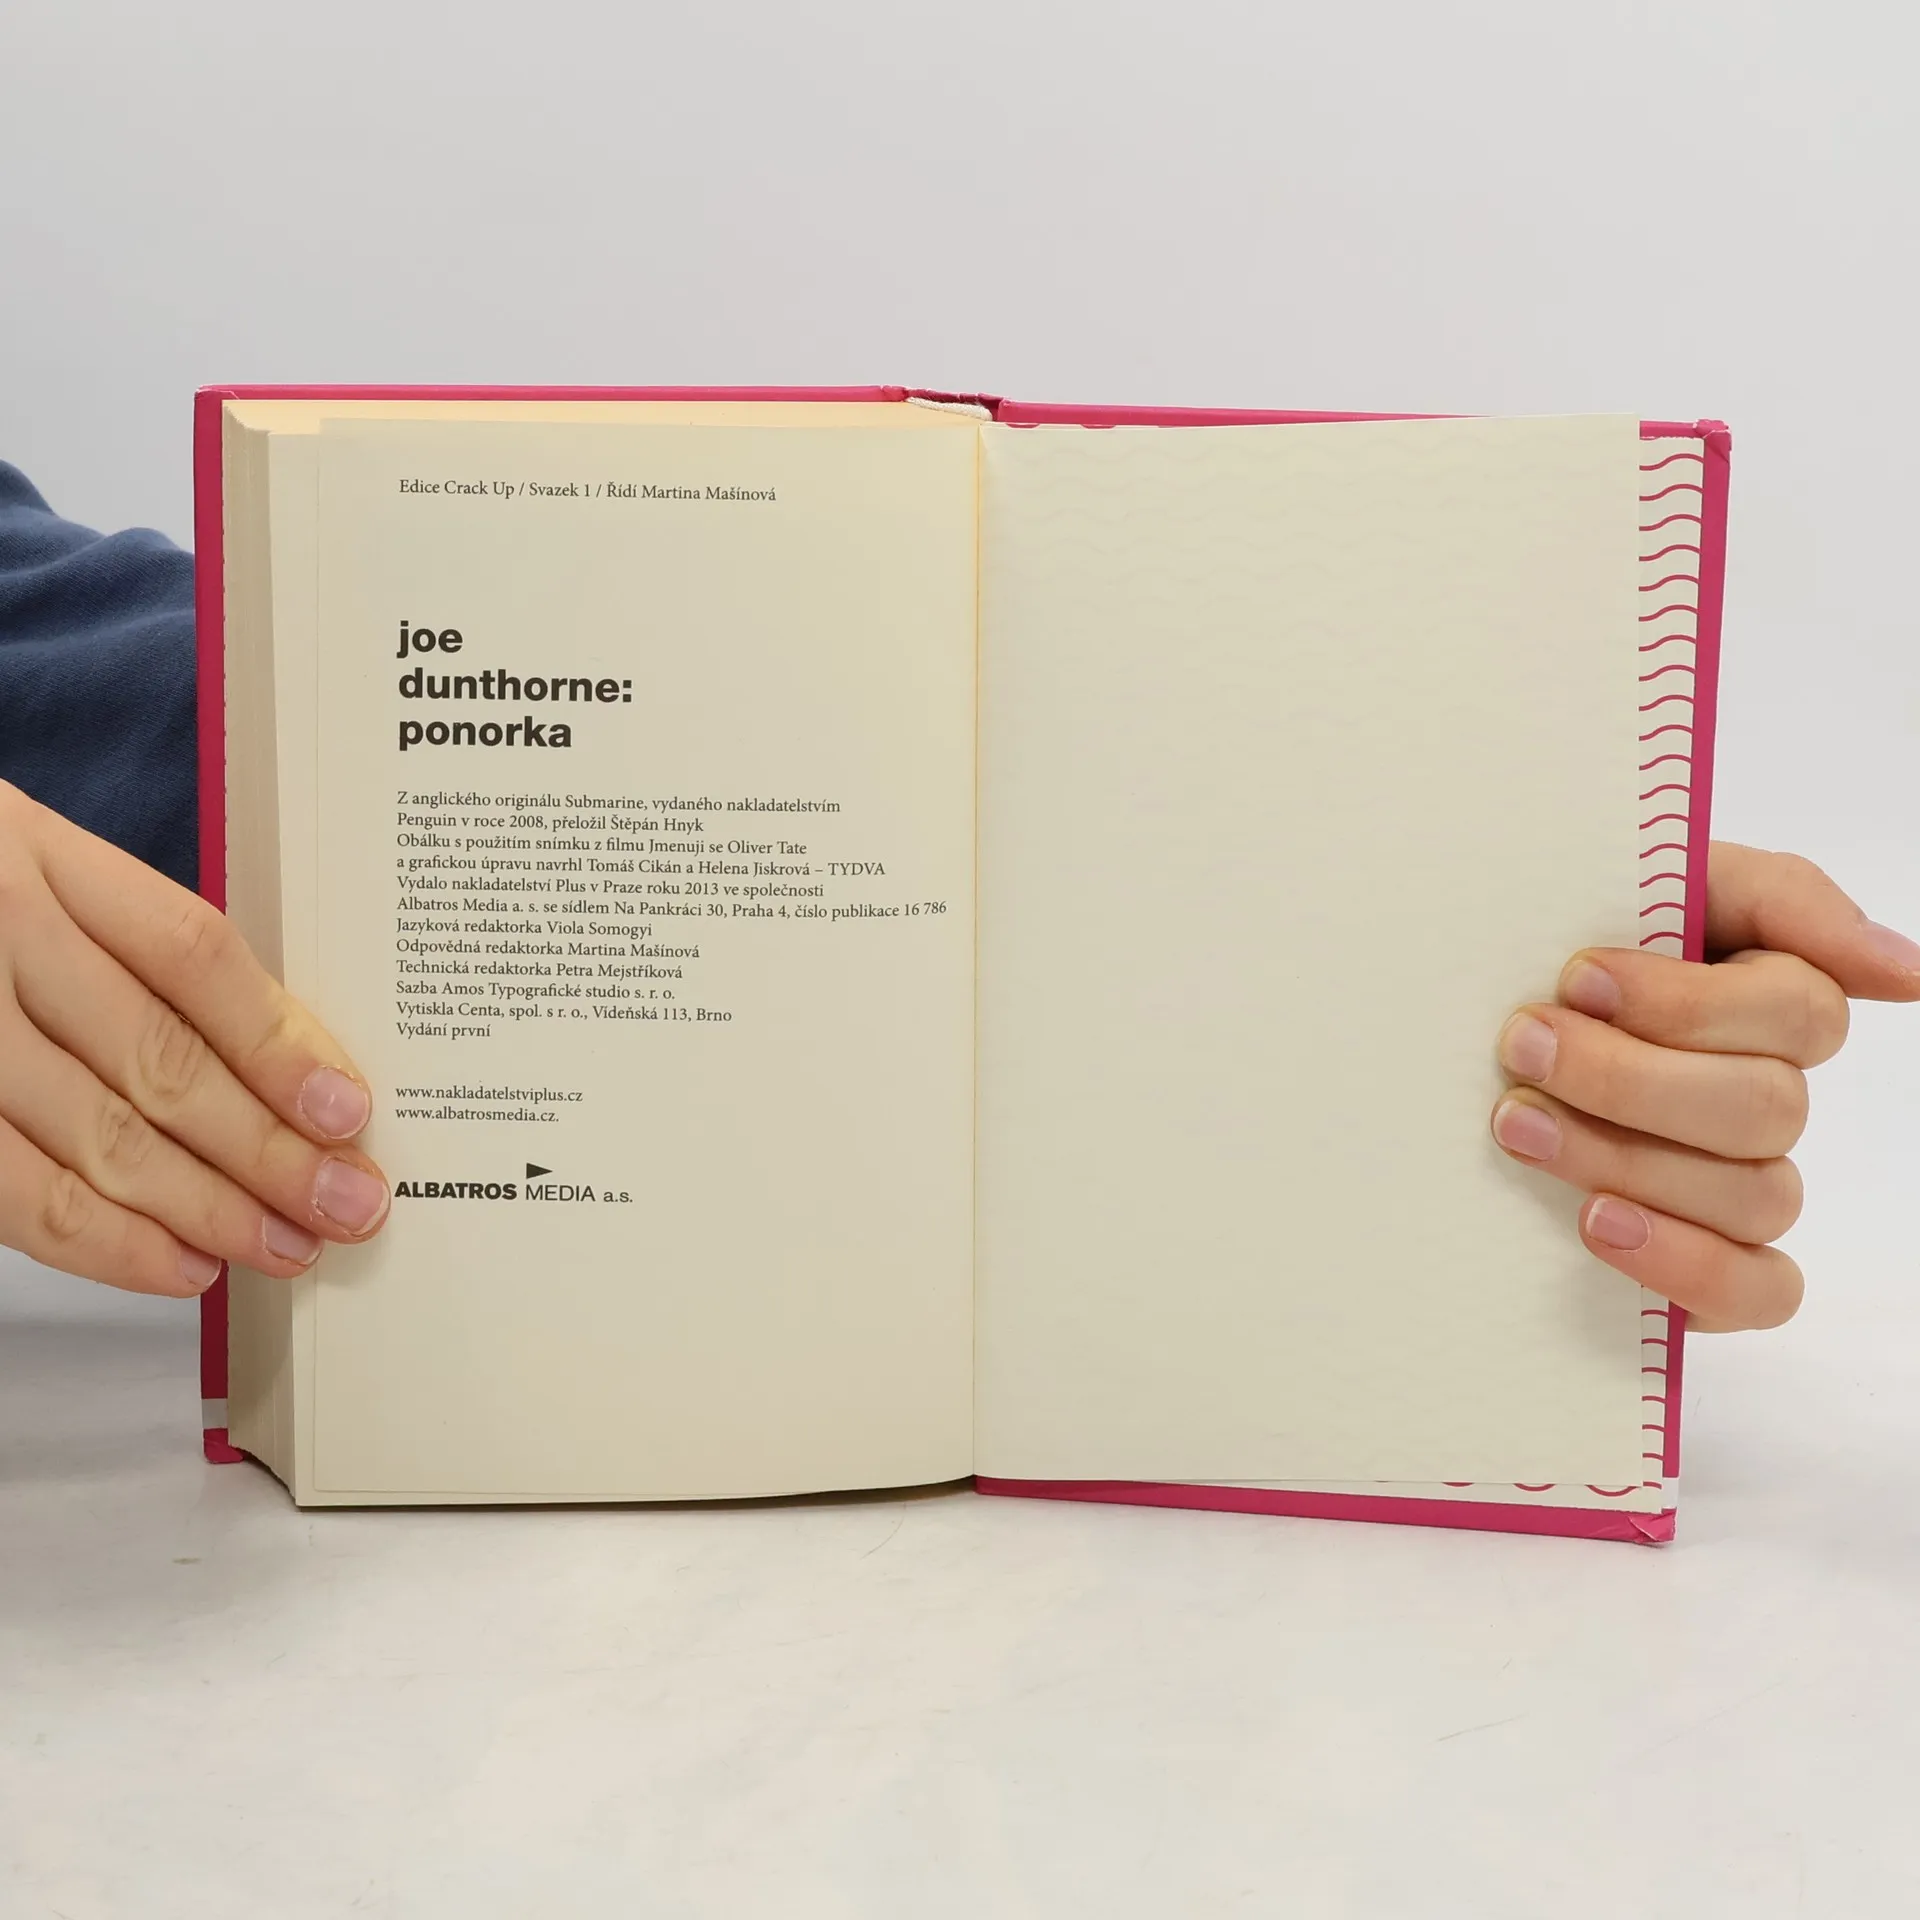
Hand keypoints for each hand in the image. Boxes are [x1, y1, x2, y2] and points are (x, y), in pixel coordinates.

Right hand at [0, 782, 388, 1296]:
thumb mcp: (35, 869)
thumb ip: (136, 946)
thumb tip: (289, 1062)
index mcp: (38, 855)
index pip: (189, 954)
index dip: (278, 1042)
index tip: (347, 1111)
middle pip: (157, 1058)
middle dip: (267, 1150)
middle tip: (346, 1204)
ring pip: (95, 1134)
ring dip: (206, 1208)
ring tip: (283, 1245)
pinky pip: (14, 1190)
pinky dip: (105, 1241)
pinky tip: (179, 1262)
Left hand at [1491, 843, 1919, 1331]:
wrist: (1452, 1030)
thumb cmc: (1555, 948)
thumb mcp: (1652, 885)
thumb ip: (1778, 899)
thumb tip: (1905, 971)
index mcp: (1768, 1006)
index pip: (1799, 1015)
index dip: (1688, 1003)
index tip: (1576, 976)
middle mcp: (1767, 1101)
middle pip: (1765, 1108)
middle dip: (1629, 1076)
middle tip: (1522, 1046)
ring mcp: (1744, 1190)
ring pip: (1752, 1195)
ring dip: (1623, 1156)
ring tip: (1516, 1122)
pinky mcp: (1712, 1270)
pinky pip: (1759, 1291)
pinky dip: (1685, 1261)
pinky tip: (1598, 1223)